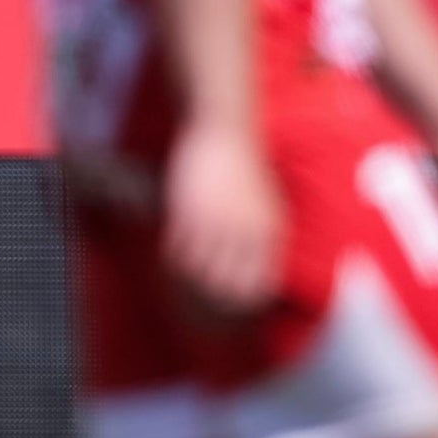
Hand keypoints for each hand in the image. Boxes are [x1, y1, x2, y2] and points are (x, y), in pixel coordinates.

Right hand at [160, 122, 281, 317]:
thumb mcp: (268, 205)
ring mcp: (217, 224)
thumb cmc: (245, 167)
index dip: (240, 302)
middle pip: (226, 286)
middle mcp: (246, 233)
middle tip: (196, 300)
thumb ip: (265, 236)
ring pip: (198, 272)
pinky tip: (168, 255)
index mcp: (270, 233)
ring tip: (178, 280)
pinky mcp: (189, 212)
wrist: (224, 131)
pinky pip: (177, 250)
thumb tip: (265, 267)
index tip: (226, 306)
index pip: (258, 286)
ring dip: (186, 279)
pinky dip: (171, 258)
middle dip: (210, 297)